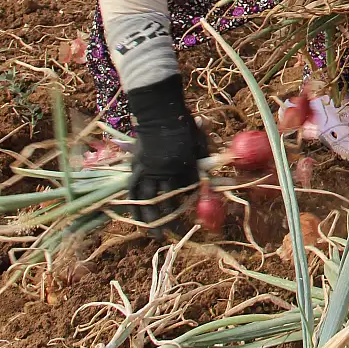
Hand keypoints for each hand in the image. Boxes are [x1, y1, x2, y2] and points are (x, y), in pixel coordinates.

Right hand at [127, 78, 206, 225]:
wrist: (160, 112)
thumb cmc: (185, 126)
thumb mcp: (200, 143)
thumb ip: (204, 161)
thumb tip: (214, 173)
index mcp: (182, 165)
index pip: (188, 190)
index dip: (190, 203)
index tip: (192, 217)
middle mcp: (164, 171)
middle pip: (166, 200)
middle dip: (170, 219)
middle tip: (172, 235)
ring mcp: (148, 169)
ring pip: (146, 200)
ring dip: (149, 219)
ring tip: (152, 234)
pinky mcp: (136, 167)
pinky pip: (134, 190)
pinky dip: (135, 205)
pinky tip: (137, 217)